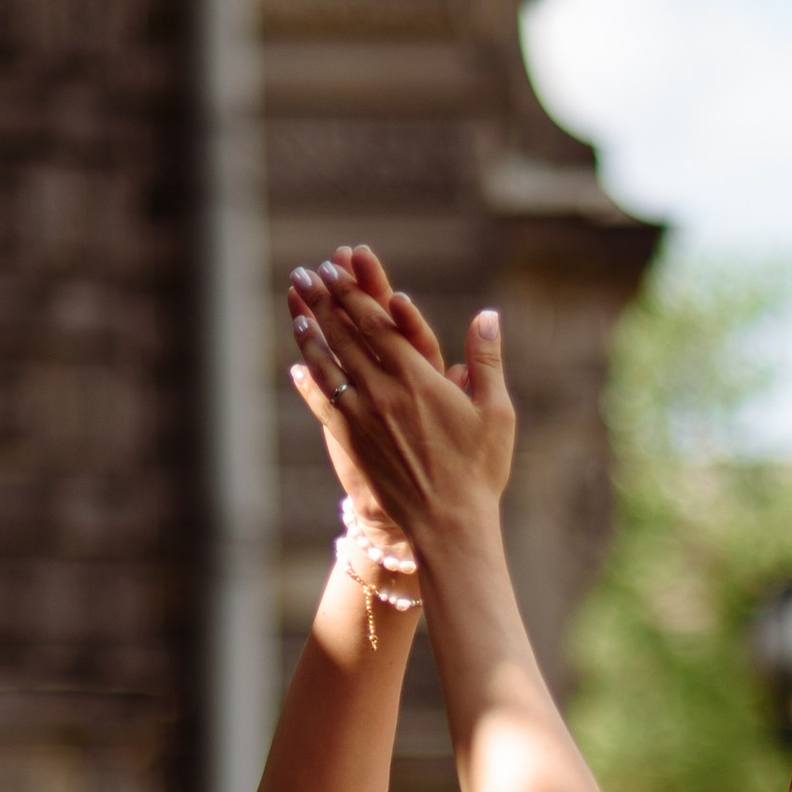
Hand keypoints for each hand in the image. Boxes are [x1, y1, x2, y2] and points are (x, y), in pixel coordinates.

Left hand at [286, 245, 513, 552]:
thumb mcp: (495, 412)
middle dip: (323, 302)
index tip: (337, 268)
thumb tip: (488, 315)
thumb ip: (487, 361)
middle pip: (345, 337)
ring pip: (328, 366)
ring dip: (310, 335)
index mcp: (418, 379)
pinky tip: (298, 367)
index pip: (377, 324)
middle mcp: (383, 393)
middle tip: (306, 273)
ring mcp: (363, 419)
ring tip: (296, 310)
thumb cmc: (479, 470)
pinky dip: (309, 383)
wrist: (447, 523)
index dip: (353, 294)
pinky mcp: (352, 444)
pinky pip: (324, 405)